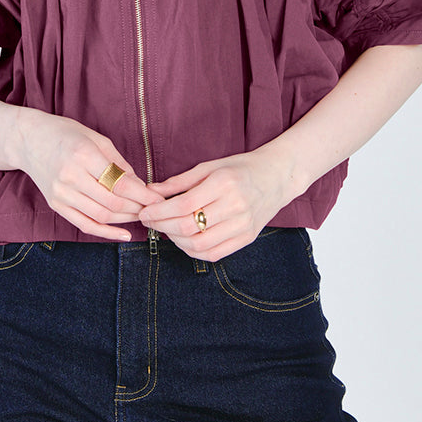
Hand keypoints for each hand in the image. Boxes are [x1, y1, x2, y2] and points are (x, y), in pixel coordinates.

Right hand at [18, 110, 160, 241]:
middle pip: (113, 204)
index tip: (159, 199)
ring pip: (101, 216)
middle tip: (154, 209)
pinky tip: (123, 234)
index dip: (144, 195)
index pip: (121, 184)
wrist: (28, 140)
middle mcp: (70, 177)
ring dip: (126, 219)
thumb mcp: (97, 139)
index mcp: (83, 155)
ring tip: (141, 215)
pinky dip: (105, 232)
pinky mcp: (56, 205)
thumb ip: (119, 163)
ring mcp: (61, 194)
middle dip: (138, 209)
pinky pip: (84, 224)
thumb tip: (141, 186)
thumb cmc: (66, 133)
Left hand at [138, 148, 292, 260]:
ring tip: (166, 230)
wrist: (277, 176)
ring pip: (199, 244)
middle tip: (149, 221)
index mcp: (224, 183)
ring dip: (175, 241)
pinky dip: (193, 251)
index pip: (183, 205)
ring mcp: (243, 225)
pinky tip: (184, 240)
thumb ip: (179, 182)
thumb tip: (150, 191)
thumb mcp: (209, 167)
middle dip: (162, 226)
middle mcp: (235, 206)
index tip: (144, 212)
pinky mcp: (247, 238)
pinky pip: (214, 254)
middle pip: (188, 227)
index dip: (159, 212)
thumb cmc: (241, 168)